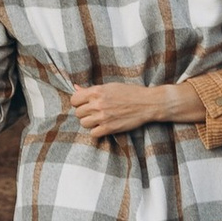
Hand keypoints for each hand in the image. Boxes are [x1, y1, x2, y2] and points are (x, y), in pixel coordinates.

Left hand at [69, 78, 204, 139]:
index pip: (74, 99)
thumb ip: (90, 89)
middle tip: (93, 112)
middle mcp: (98, 104)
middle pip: (78, 113)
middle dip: (84, 113)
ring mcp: (103, 117)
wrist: (147, 103)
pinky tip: (103, 126)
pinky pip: (93, 133)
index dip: (78, 102)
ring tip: (98, 119)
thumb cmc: (129, 93)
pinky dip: (97, 131)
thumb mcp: (110, 87)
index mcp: (97, 91)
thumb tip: (75, 87)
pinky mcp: (109, 128)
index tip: (84, 104)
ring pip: (84, 123)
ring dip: (89, 122)